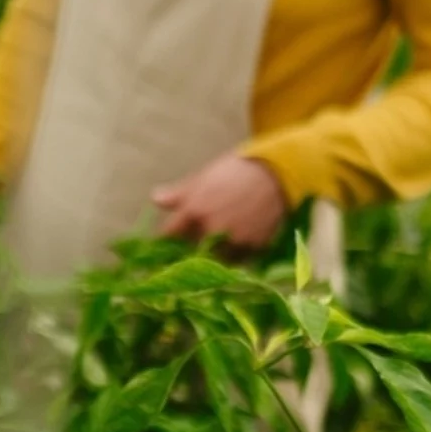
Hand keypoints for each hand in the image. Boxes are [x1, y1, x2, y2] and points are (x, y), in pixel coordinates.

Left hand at [152, 155, 289, 250]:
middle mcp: (212, 229)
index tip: (167, 240)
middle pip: (190, 251)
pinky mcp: (255, 246)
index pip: (168, 236)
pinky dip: (234, 255)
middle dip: (188, 248)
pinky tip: (235, 243)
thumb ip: (177, 194)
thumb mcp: (202, 178)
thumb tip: (155, 200)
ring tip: (217, 244)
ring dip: (212, 254)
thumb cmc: (234, 172)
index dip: (166, 239)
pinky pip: (238, 259)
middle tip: (193, 243)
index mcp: (194, 210)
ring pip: (214, 258)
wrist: (276, 172)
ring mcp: (234, 240)